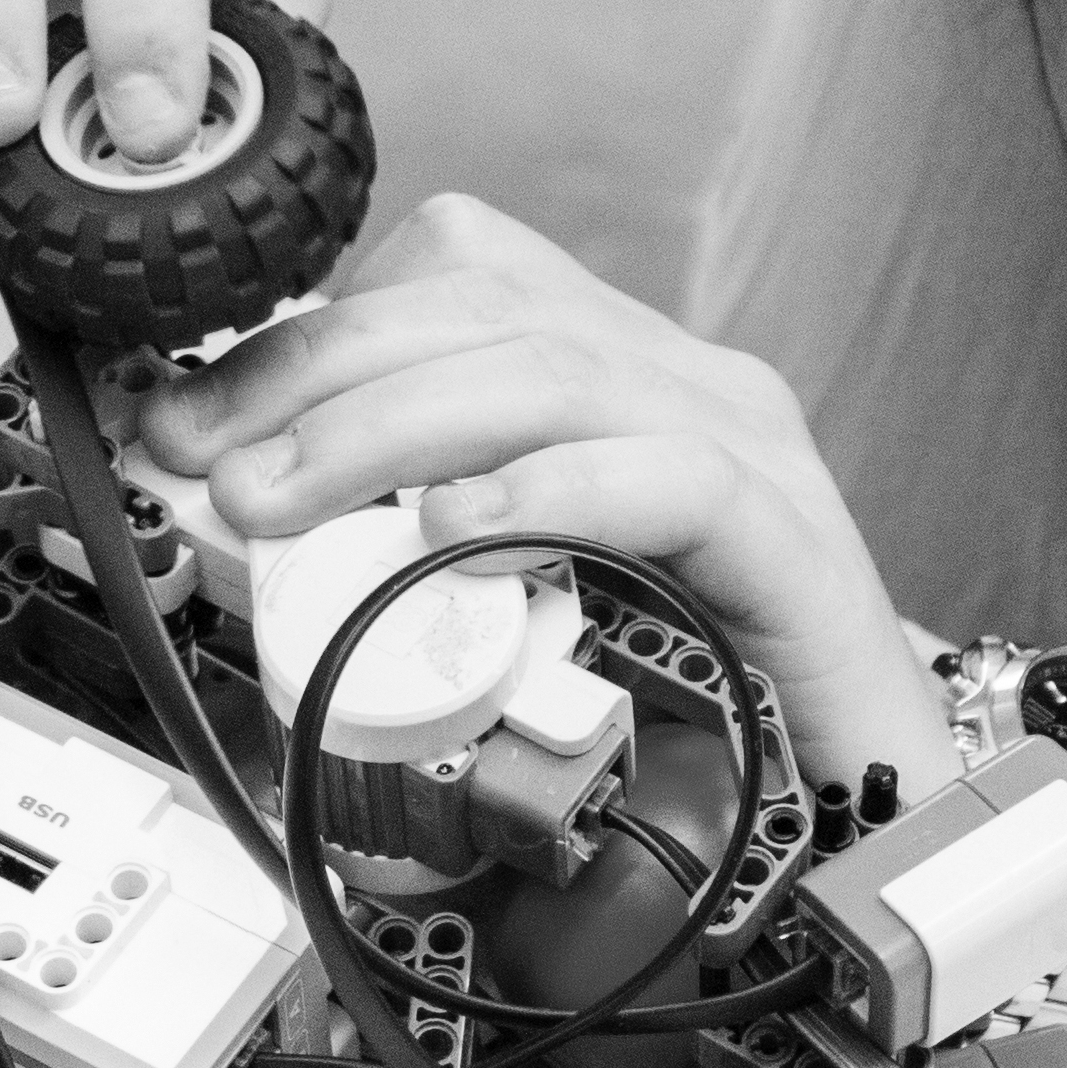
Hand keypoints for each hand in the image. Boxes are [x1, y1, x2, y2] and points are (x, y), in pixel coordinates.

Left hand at [152, 199, 951, 792]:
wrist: (876, 800)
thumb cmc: (691, 700)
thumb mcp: (515, 598)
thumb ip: (397, 545)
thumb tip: (237, 520)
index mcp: (616, 369)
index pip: (457, 267)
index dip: (309, 323)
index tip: (190, 415)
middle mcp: (686, 381)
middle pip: (488, 303)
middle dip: (317, 371)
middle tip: (208, 463)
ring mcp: (751, 450)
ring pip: (554, 372)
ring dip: (388, 429)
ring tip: (284, 502)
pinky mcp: (796, 546)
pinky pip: (670, 479)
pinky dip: (547, 492)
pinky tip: (454, 533)